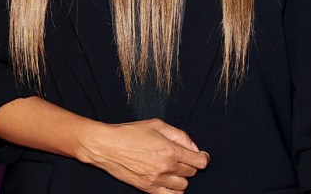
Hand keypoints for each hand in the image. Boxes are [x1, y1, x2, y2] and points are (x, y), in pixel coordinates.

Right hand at [78, 118, 209, 192]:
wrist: (107, 146)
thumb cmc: (130, 132)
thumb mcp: (157, 124)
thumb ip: (179, 135)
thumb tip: (194, 147)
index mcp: (170, 149)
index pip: (200, 161)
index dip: (203, 158)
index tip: (201, 156)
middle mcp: (166, 167)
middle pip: (192, 172)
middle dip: (189, 164)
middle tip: (179, 157)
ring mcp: (157, 180)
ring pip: (183, 186)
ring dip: (181, 177)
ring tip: (171, 168)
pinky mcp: (148, 189)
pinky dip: (173, 191)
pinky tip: (168, 181)